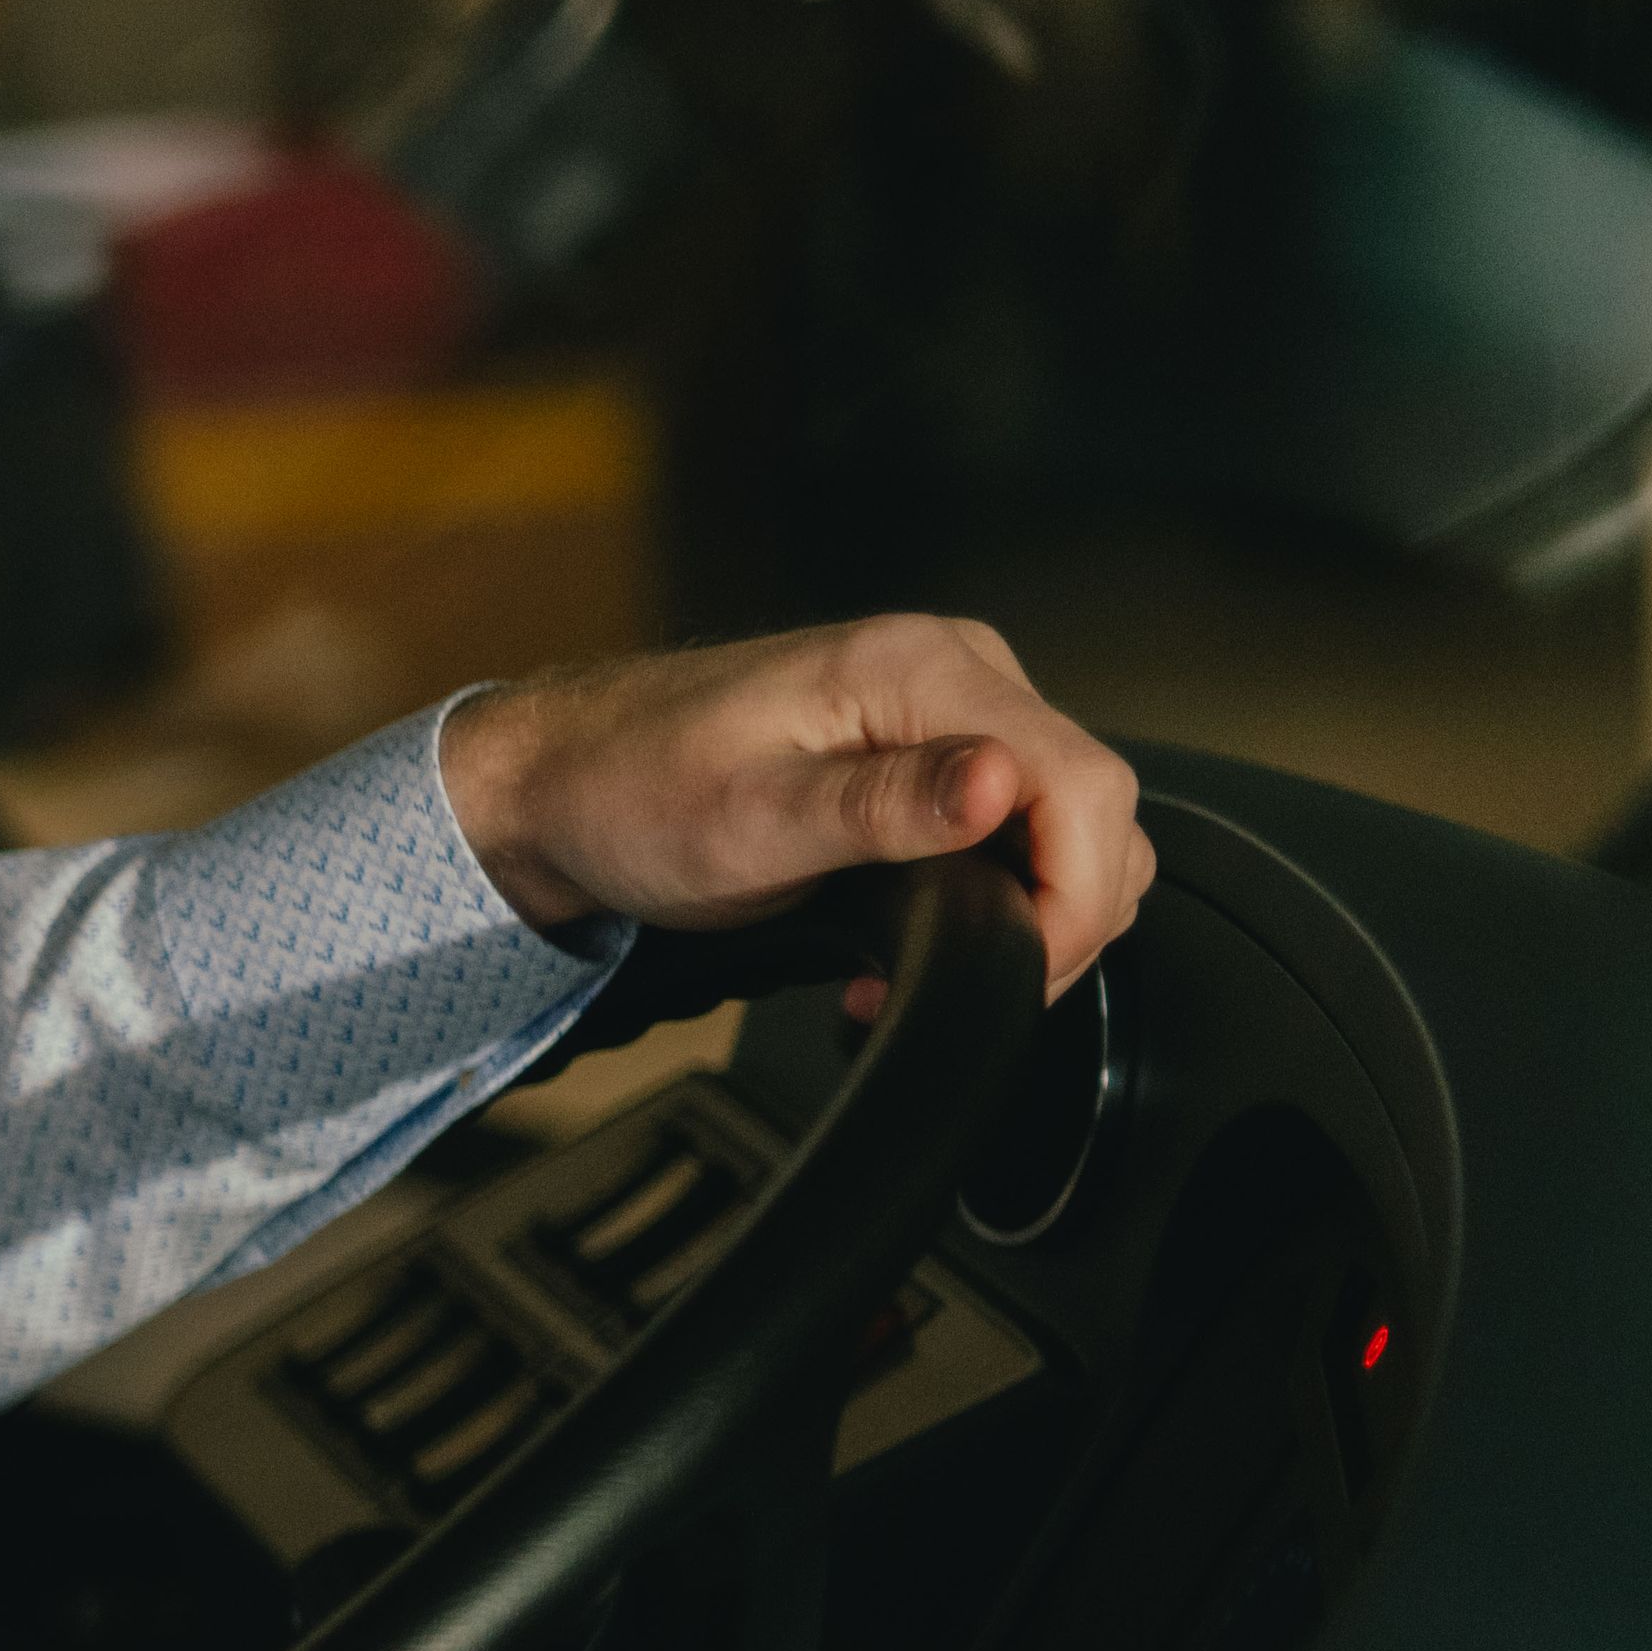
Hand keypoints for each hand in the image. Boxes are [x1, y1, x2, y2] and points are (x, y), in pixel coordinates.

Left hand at [437, 618, 1151, 989]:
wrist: (557, 785)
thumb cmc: (628, 792)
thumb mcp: (749, 817)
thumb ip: (882, 804)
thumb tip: (1001, 785)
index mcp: (920, 668)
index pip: (1084, 780)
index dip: (1078, 891)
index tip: (1026, 964)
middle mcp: (953, 672)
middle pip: (1094, 804)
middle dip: (1064, 913)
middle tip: (982, 983)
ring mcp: (947, 711)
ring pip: (1068, 823)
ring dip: (1035, 911)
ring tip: (934, 965)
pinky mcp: (927, 754)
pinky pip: (1015, 827)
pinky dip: (1000, 894)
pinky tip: (930, 935)